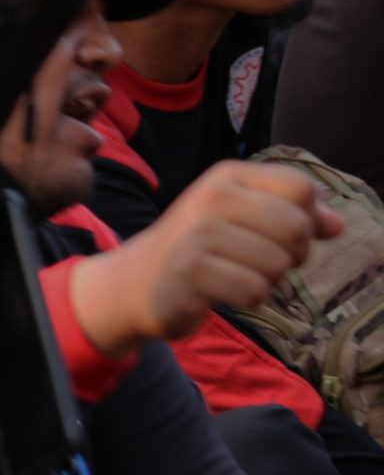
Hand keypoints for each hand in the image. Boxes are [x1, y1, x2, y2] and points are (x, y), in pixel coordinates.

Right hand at [72, 161, 342, 352]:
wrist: (135, 281)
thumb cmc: (199, 248)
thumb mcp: (244, 219)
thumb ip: (294, 216)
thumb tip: (339, 225)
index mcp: (227, 176)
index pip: (301, 189)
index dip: (305, 218)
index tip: (276, 233)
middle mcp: (210, 197)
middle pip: (295, 227)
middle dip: (291, 254)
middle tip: (262, 260)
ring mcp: (197, 234)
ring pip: (278, 263)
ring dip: (268, 280)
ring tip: (235, 274)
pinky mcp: (190, 271)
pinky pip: (255, 290)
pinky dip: (249, 298)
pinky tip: (223, 291)